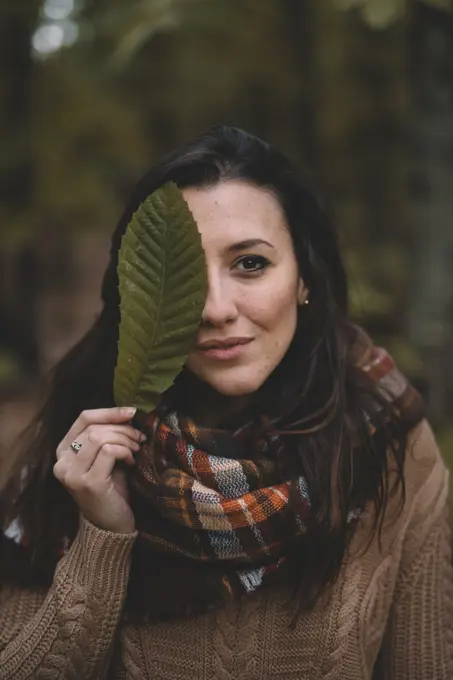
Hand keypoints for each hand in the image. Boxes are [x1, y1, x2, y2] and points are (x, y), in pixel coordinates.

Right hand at [53, 406, 144, 533]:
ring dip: (124, 439)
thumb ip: (108, 436)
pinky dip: (124, 451)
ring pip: (100, 437)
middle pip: (94, 427)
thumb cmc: (110, 489)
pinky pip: (109, 451)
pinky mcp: (88, 483)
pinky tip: (130, 462)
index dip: (109, 412)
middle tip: (139, 438)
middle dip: (122, 428)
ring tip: (135, 450)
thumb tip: (127, 413)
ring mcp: (73, 474)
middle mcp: (62, 462)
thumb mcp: (105, 458)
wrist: (111, 526)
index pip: (83, 418)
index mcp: (63, 451)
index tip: (131, 412)